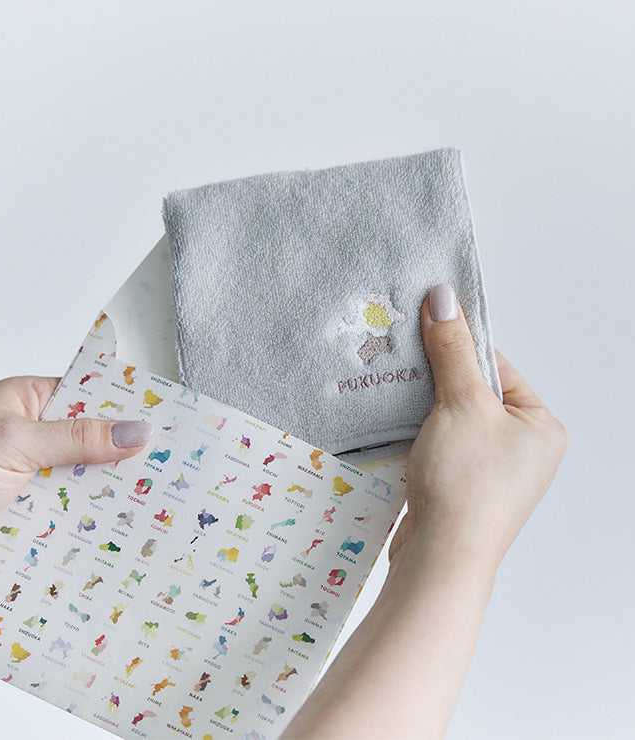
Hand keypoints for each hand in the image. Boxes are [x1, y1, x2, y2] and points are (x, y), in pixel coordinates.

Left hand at [0, 376, 152, 591]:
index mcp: (31, 403)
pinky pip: (71, 518)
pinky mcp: (32, 516)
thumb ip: (75, 437)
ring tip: (153, 505)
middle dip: (124, 459)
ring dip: (108, 496)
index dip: (127, 411)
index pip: (92, 399)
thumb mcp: (12, 441)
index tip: (167, 425)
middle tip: (168, 471)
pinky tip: (117, 533)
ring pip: (86, 484)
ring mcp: (36, 479)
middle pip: (95, 445)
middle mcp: (37, 439)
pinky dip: (89, 526)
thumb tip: (134, 431)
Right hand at [282, 284, 567, 739]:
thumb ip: (452, 350)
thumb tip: (443, 297)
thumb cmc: (465, 483)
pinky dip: (419, 434)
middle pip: (473, 393)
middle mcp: (524, 449)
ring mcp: (493, 472)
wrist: (441, 558)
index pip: (497, 366)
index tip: (422, 335)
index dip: (457, 349)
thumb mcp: (461, 404)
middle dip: (436, 379)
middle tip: (402, 363)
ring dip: (423, 407)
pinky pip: (441, 446)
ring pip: (452, 420)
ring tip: (394, 393)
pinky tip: (397, 428)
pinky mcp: (462, 487)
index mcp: (541, 425)